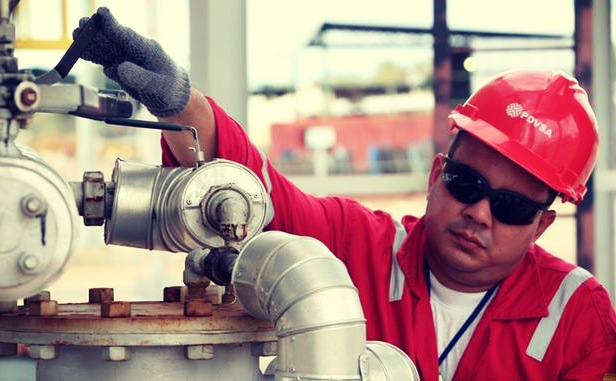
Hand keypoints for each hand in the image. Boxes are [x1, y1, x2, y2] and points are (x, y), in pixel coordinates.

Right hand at [73, 7, 189, 117]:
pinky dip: (93, 56)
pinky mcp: (121, 67)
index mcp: (148, 50)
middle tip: (80, 25)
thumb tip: (118, 68)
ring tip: (76, 36)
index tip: (101, 13)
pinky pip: (104, 59)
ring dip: (91, 43)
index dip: (113, 25)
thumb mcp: (158, 86)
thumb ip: (139, 77)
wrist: (171, 98)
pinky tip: (81, 52)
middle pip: (112, 39)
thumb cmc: (169, 89)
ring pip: (106, 48)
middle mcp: (135, 51)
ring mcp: (127, 58)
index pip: (127, 36)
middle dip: (96, 32)